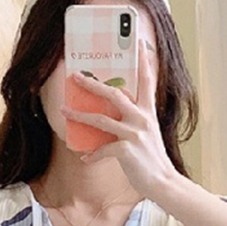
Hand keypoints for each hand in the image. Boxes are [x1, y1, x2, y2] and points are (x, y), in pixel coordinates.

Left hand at [60, 41, 177, 200]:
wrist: (162, 182)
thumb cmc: (151, 160)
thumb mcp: (146, 135)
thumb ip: (132, 123)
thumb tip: (111, 118)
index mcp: (148, 113)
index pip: (147, 82)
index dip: (143, 62)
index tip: (139, 43)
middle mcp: (141, 119)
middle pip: (114, 94)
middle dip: (92, 84)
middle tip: (76, 76)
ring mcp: (134, 133)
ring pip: (100, 119)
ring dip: (79, 115)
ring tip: (64, 110)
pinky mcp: (126, 150)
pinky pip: (102, 149)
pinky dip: (91, 154)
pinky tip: (84, 158)